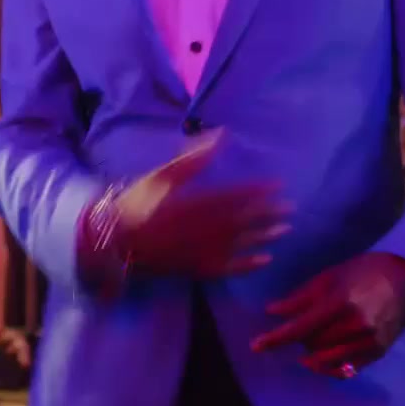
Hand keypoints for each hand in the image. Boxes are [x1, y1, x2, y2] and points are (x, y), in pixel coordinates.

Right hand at [114, 128, 290, 279]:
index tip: (277, 186)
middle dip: (267, 214)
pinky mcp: (196, 268)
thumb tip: (219, 136)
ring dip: (263, 237)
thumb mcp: (160, 176)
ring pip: (239, 244)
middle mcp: (203, 228)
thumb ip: (192, 160)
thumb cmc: (136, 205)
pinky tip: (264, 261)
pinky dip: (247, 265)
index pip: (234, 196)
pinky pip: (227, 268)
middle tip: (290, 209)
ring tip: (285, 230)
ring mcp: (201, 251)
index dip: (257, 191)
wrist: (114, 242)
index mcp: (195, 203)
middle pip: (242, 220)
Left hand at [251, 251, 404, 376]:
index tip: (256, 345)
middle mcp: (355, 325)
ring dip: (311, 354)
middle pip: (312, 345)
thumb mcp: (328, 277)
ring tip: (310, 342)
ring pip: (326, 360)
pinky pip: (346, 370)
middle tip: (298, 329)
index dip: (276, 338)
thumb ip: (299, 298)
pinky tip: (322, 359)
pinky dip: (329, 367)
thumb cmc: (361, 273)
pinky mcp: (377, 353)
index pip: (300, 328)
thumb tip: (271, 312)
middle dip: (298, 340)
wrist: (404, 281)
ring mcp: (368, 341)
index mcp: (340, 302)